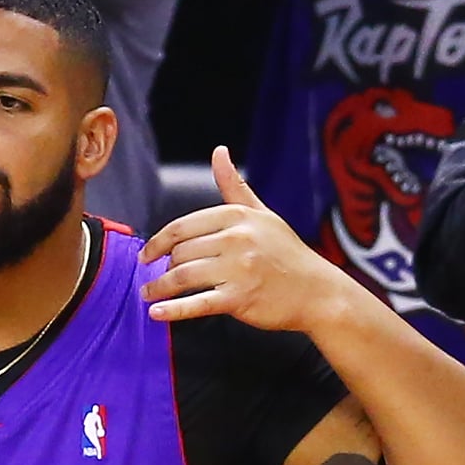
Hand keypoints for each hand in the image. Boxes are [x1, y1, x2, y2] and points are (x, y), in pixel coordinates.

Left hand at [138, 146, 354, 333]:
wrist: (317, 291)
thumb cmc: (285, 252)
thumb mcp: (261, 213)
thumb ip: (234, 186)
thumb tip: (218, 151)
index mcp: (238, 216)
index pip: (182, 227)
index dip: (158, 242)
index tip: (147, 254)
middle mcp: (238, 239)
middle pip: (180, 252)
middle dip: (162, 267)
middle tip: (154, 277)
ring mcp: (239, 268)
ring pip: (183, 276)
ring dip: (158, 287)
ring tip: (148, 294)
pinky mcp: (240, 297)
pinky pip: (197, 304)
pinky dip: (173, 310)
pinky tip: (156, 312)